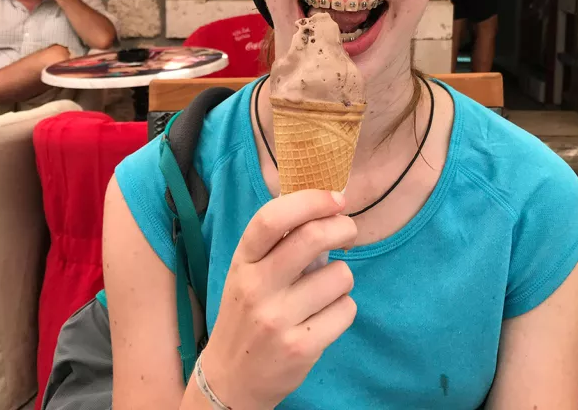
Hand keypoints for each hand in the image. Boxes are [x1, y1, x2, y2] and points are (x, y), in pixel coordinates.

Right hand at [198, 190, 357, 409]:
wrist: (230, 378)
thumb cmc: (246, 314)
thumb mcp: (248, 273)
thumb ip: (278, 244)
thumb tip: (325, 209)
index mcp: (243, 262)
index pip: (271, 218)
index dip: (310, 200)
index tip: (335, 199)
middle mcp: (256, 287)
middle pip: (312, 238)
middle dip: (343, 227)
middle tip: (347, 232)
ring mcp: (277, 319)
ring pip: (339, 276)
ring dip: (342, 278)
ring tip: (324, 291)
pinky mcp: (301, 347)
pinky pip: (346, 310)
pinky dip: (343, 309)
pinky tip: (324, 317)